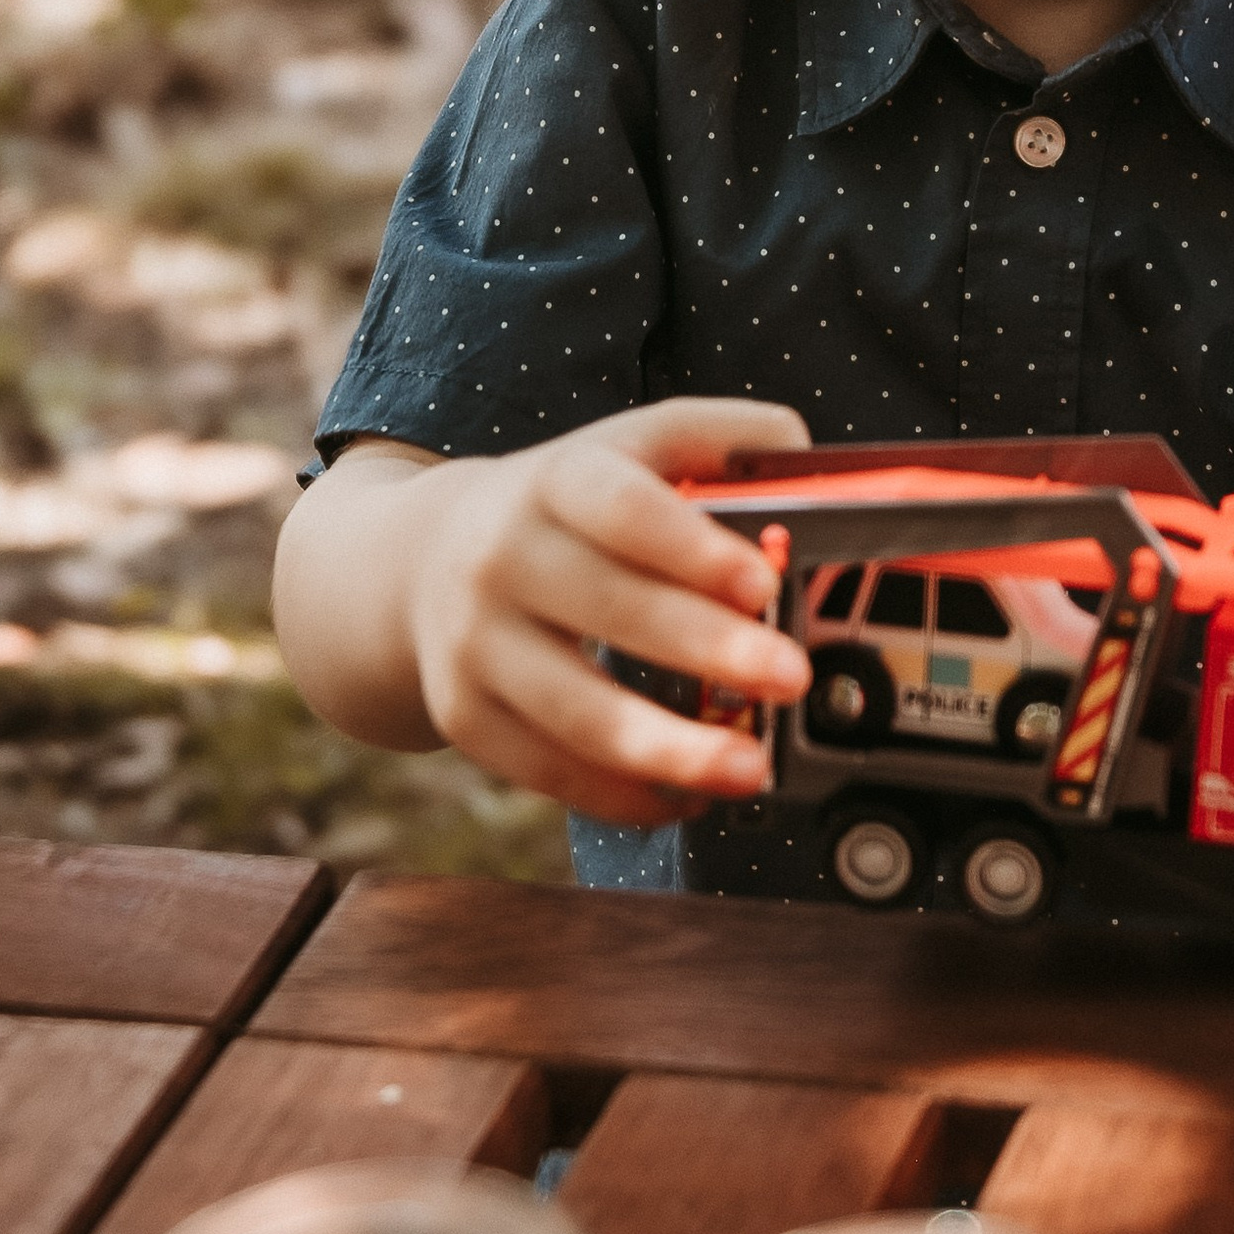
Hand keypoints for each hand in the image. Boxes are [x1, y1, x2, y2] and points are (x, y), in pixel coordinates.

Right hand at [399, 397, 813, 827]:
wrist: (426, 557)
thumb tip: (807, 460)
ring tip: (750, 768)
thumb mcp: (632, 444)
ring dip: (671, 748)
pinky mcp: (465, 716)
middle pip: (610, 609)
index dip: (692, 547)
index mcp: (557, 480)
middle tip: (790, 678)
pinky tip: (688, 794)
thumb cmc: (566, 505)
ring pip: (575, 710)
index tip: (763, 583)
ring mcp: (476, 643)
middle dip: (709, 649)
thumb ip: (723, 438)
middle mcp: (503, 557)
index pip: (623, 509)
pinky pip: (548, 770)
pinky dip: (623, 793)